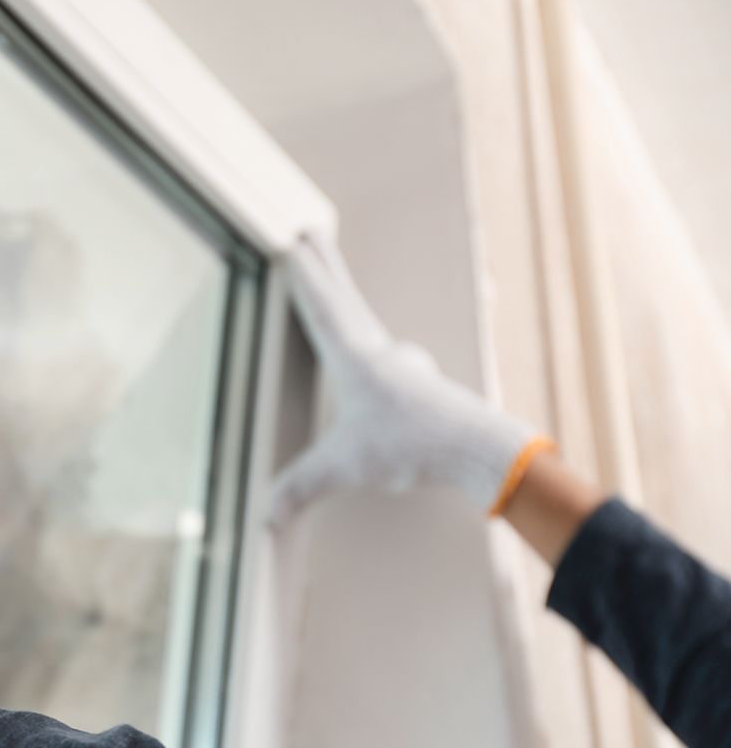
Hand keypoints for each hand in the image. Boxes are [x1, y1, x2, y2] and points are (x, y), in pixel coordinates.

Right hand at [267, 235, 551, 524]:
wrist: (479, 450)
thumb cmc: (413, 445)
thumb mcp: (345, 467)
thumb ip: (302, 486)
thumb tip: (267, 512)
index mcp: (355, 358)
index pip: (321, 307)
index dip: (304, 275)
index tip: (292, 242)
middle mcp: (380, 352)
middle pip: (346, 298)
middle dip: (325, 267)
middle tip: (312, 235)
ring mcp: (405, 366)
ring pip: (366, 323)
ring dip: (348, 303)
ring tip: (334, 293)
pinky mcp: (420, 386)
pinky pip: (384, 355)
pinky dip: (368, 344)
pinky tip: (373, 363)